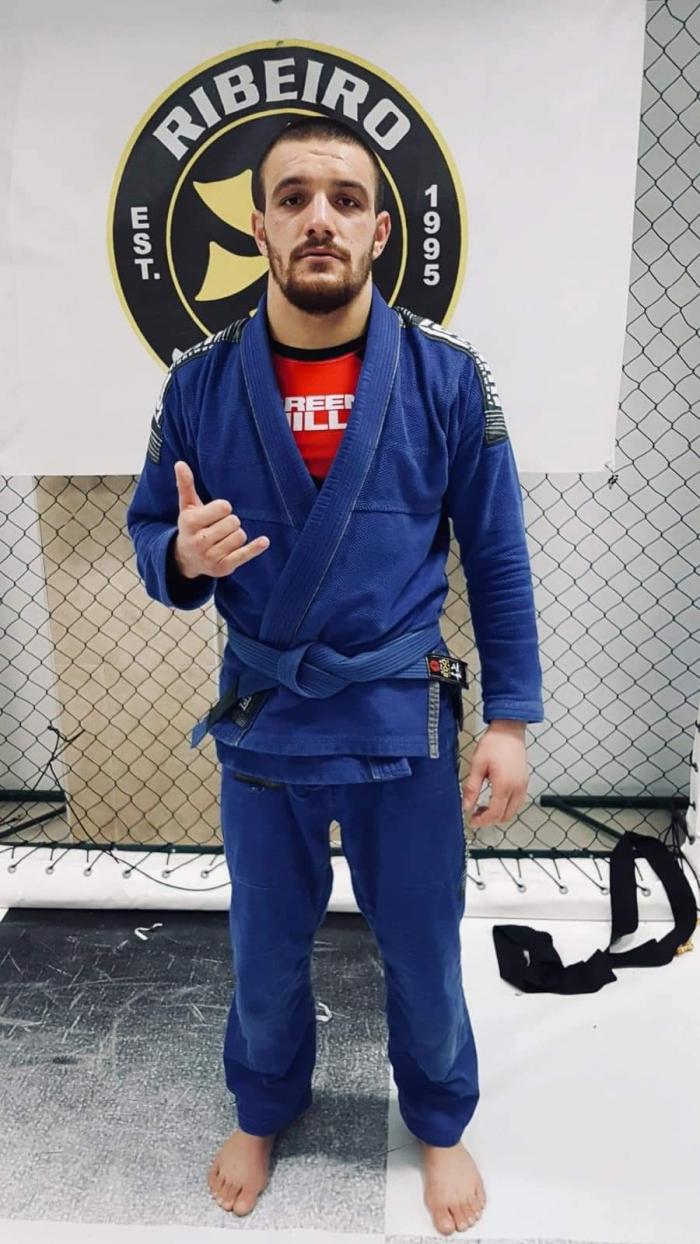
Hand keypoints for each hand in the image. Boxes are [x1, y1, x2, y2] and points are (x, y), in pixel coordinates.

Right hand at [172, 461, 269, 578]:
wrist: (186, 559)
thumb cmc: (191, 527)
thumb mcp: (187, 507)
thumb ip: (185, 485)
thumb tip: (180, 463)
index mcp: (189, 523)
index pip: (223, 507)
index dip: (223, 508)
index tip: (216, 514)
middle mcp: (198, 541)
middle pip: (234, 522)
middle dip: (230, 522)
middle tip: (219, 528)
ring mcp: (210, 557)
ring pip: (240, 536)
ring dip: (237, 535)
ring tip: (224, 538)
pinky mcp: (222, 568)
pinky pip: (244, 555)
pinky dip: (255, 548)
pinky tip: (264, 541)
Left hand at [461, 721, 528, 827]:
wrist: (509, 730)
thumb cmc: (494, 744)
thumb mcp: (477, 765)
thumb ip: (471, 788)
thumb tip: (466, 806)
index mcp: (504, 785)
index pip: (494, 813)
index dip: (482, 821)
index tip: (472, 821)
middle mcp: (517, 788)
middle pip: (505, 816)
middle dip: (490, 820)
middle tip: (476, 814)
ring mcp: (523, 785)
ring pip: (512, 811)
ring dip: (499, 814)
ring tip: (484, 806)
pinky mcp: (524, 782)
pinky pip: (517, 802)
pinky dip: (506, 806)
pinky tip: (494, 799)